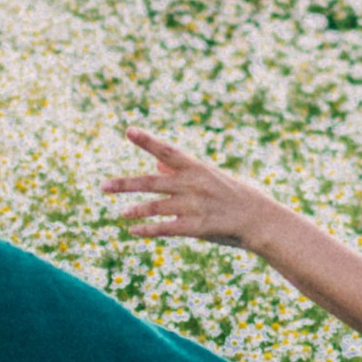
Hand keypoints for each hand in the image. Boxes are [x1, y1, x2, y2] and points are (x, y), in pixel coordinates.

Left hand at [101, 128, 272, 251]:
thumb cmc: (231, 195)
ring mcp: (194, 205)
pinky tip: (134, 231)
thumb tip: (154, 161)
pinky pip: (166, 228)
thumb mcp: (207, 176)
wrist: (258, 218)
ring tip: (123, 213)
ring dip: (136, 210)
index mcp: (195, 168)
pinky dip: (148, 229)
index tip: (129, 130)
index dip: (147, 140)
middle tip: (103, 186)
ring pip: (156, 207)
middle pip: (152, 181)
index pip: (167, 150)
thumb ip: (179, 170)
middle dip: (125, 184)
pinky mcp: (197, 226)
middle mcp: (193, 184)